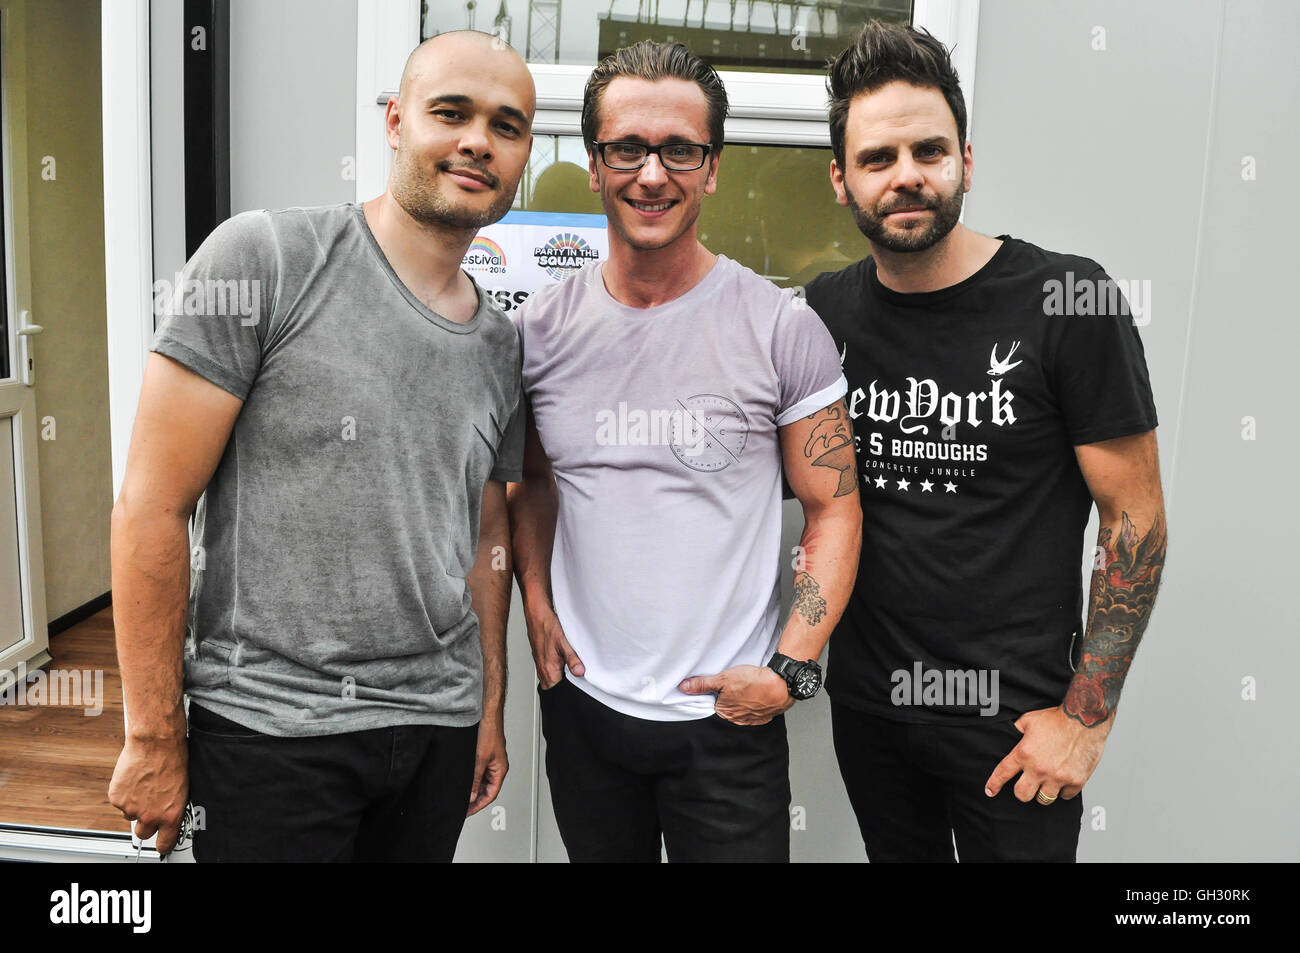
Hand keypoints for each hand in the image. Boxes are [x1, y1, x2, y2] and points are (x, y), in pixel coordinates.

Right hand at [107, 732, 188, 855]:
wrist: (156, 742)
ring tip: (144, 784)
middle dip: (146, 822)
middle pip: (143, 833)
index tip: (162, 842)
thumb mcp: (183, 788)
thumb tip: (170, 814)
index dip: (163, 843)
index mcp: (170, 815)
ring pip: (130, 815)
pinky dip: (124, 793)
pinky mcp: (116, 798)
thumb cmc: (173, 759)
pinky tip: (134, 778)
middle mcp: (150, 816)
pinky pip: (119, 801)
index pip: (164, 844)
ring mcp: (131, 808)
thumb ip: (172, 807)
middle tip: (150, 804)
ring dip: (134, 804)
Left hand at [467, 718, 507, 816]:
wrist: (487, 716)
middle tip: (464, 808)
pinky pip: (479, 773)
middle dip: (476, 800)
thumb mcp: (480, 759)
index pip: (491, 794)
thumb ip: (476, 779)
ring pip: (483, 782)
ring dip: (473, 790)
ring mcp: (491, 762)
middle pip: (487, 790)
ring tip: (462, 798)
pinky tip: (463, 783)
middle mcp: (497, 768)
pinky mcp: (485, 757)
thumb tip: (471, 795)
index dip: (479, 805)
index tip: (469, 812)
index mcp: (500, 770)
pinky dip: (472, 780)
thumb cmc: (489, 732)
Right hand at [525, 607, 583, 688]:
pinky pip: (550, 671)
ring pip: (552, 679)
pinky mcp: (542, 659)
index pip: (558, 691)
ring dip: (562, 677)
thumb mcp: (564, 643)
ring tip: (571, 670)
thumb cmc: (548, 627)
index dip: (569, 691)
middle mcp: (542, 669)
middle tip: (576, 677)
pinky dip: (558, 670)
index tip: (579, 687)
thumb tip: (580, 672)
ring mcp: (541, 665)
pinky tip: (564, 662)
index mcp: (548, 669)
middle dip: (566, 686)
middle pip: (555, 687)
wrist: (538, 615)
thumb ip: (573, 659)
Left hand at [679, 664, 793, 725]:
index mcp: (724, 712)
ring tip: (748, 687)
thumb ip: (702, 684)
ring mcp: (752, 719)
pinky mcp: (765, 716)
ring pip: (743, 709)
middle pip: (728, 707)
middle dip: (730, 697)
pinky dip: (756, 703)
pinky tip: (757, 694)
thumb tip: (684, 687)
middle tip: (736, 684)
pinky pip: (756, 711)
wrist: (781, 684)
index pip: (714, 704)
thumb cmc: (753, 681)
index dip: (717, 693)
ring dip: (744, 701)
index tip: (721, 686)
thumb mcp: (723, 678)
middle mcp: (738, 719)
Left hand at [983, 705, 1112, 802]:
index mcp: (1024, 753)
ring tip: (1047, 783)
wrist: (1084, 719)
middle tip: (1027, 786)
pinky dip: (1064, 791)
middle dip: (1023, 792)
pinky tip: (1063, 781)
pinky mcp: (1075, 781)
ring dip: (1044, 792)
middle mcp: (1039, 768)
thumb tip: (1011, 733)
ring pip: (1044, 799)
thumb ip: (1018, 730)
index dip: (994, 784)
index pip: (1003, 773)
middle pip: (1022, 794)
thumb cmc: (1058, 718)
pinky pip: (1065, 796)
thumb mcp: (1029, 720)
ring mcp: (1058, 777)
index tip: (990, 791)